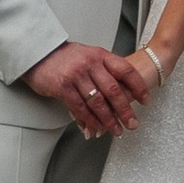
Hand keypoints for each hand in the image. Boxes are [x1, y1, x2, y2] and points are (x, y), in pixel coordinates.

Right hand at [19, 41, 147, 137]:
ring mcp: (77, 75)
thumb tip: (122, 88)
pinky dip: (90, 120)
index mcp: (100, 55)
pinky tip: (95, 128)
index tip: (146, 100)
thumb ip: (104, 69)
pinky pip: (80, 108)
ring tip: (116, 130)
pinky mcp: (63, 87)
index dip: (138, 86)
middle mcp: (90, 64)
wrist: (37, 52)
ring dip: (109, 120)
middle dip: (126, 110)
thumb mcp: (88, 55)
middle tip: (133, 123)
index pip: (126, 70)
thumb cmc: (64, 56)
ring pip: (98, 102)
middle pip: (114, 90)